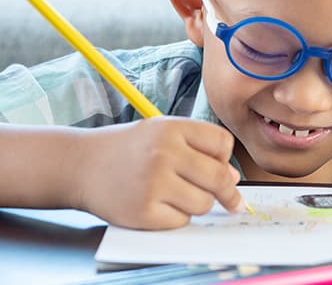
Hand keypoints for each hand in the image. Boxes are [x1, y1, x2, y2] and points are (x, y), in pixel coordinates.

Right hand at [73, 117, 242, 229]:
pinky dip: (176, 217)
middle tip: (228, 197)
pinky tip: (160, 205)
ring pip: (204, 203)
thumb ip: (200, 149)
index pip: (223, 144)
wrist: (79, 165)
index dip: (225, 157)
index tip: (219, 166)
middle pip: (219, 177)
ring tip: (178, 194)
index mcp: (172, 128)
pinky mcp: (143, 211)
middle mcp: (163, 153)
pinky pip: (181, 221)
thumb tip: (233, 177)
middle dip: (226, 190)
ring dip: (198, 203)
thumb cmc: (128, 149)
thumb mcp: (162, 133)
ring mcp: (152, 183)